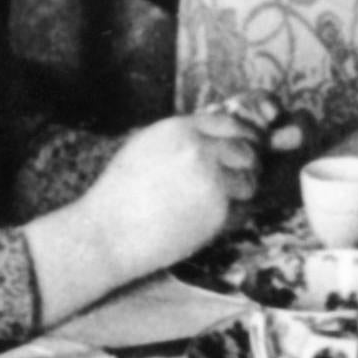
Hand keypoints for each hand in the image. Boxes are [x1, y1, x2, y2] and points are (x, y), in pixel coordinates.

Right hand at [76, 103, 269, 269]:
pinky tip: (208, 223)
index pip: (231, 123)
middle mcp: (200, 149)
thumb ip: (184, 137)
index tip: (244, 150)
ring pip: (250, 180)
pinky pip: (242, 209)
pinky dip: (234, 217)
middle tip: (235, 181)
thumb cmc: (120, 194)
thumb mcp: (147, 146)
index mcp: (181, 129)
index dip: (242, 138)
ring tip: (216, 205)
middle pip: (247, 150)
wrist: (106, 234)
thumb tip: (218, 136)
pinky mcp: (218, 210)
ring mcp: (212, 179)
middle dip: (246, 166)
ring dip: (241, 193)